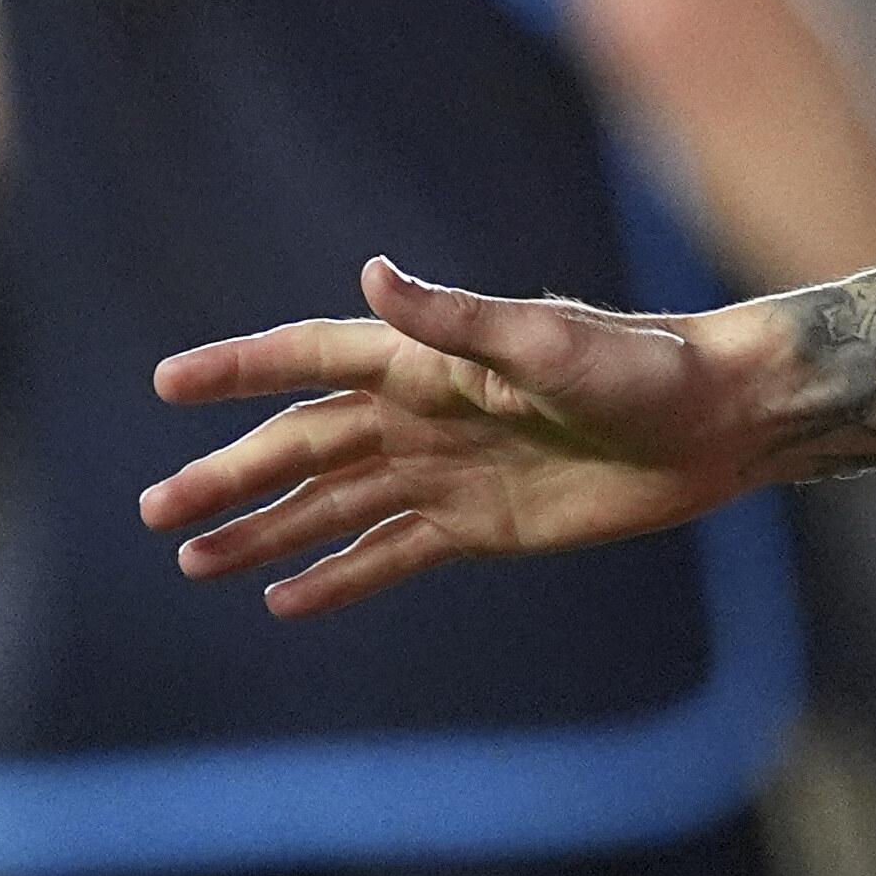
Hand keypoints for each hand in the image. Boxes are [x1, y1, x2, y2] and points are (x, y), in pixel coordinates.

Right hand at [142, 258, 763, 615]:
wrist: (719, 422)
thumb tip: (371, 274)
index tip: (168, 384)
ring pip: (334, 506)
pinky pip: (392, 555)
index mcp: (430, 362)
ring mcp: (448, 471)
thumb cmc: (643, 366)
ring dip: (266, 532)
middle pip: (304, 447)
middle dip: (231, 477)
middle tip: (157, 513)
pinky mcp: (481, 525)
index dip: (241, 370)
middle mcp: (425, 414)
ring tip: (195, 560)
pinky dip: (339, 578)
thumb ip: (457, 321)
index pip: (312, 360)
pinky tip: (284, 601)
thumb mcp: (549, 342)